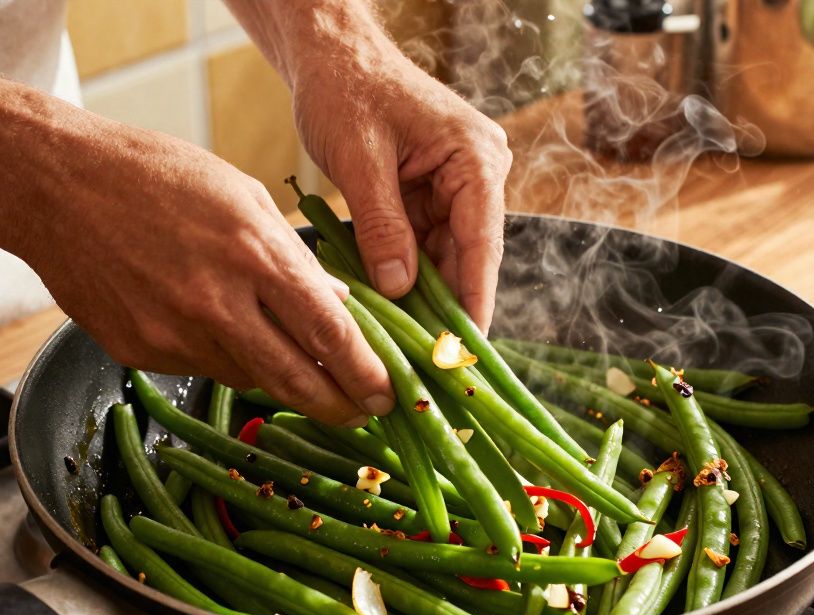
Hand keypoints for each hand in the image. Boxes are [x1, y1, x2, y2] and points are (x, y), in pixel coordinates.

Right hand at [21, 116, 393, 425]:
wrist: (53, 183)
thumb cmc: (156, 175)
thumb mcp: (244, 196)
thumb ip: (294, 258)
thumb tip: (338, 303)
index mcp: (255, 254)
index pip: (330, 333)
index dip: (366, 373)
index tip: (388, 393)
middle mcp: (217, 303)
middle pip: (295, 380)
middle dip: (338, 406)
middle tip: (363, 414)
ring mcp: (173, 334)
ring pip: (249, 377)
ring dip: (282, 379)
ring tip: (302, 369)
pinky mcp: (139, 351)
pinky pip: (202, 368)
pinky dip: (224, 358)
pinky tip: (219, 329)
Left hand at [284, 15, 512, 331]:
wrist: (331, 53)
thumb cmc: (346, 88)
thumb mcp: (360, 160)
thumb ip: (383, 227)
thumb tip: (400, 289)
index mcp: (476, 158)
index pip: (483, 244)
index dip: (474, 301)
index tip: (467, 349)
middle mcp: (478, 173)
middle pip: (469, 256)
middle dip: (448, 307)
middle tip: (432, 362)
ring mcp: (458, 184)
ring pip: (447, 256)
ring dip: (426, 296)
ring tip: (410, 346)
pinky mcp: (433, 193)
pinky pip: (425, 244)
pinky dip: (408, 274)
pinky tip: (394, 310)